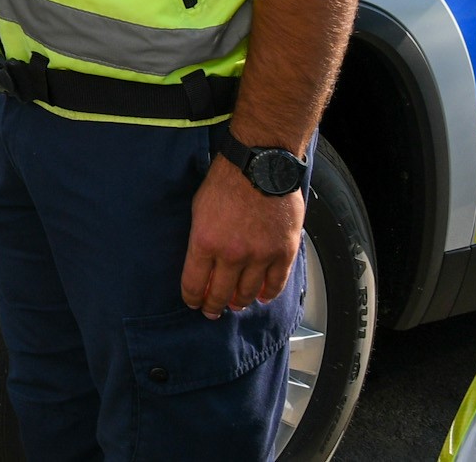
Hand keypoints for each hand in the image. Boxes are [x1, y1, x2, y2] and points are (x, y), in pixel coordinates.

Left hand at [179, 155, 305, 317]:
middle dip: (213, 306)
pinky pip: (275, 284)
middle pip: (220, 294)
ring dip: (239, 301)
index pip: (194, 285)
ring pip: (247, 293)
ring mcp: (259, 255)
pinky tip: (260, 296)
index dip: (192, 299)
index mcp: (204, 242)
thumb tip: (201, 264)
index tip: (193, 303)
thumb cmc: (227, 181)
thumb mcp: (198, 209)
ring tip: (236, 303)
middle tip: (212, 311)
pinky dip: (267, 294)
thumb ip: (200, 240)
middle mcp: (231, 254)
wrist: (259, 164)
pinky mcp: (282, 252)